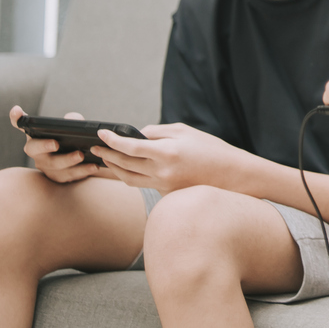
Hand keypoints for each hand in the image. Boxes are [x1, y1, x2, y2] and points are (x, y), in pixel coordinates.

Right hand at [10, 105, 98, 183]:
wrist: (87, 158)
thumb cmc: (74, 138)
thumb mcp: (74, 127)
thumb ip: (73, 120)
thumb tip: (72, 119)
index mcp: (37, 135)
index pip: (21, 125)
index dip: (16, 118)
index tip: (17, 111)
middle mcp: (37, 152)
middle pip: (33, 149)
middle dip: (43, 146)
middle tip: (56, 143)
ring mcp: (46, 166)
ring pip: (53, 166)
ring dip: (67, 160)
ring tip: (81, 155)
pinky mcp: (58, 177)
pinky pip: (68, 176)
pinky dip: (82, 171)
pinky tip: (93, 166)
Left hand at [93, 122, 245, 193]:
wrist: (233, 175)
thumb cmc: (211, 149)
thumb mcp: (185, 132)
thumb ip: (158, 132)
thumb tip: (136, 134)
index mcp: (167, 152)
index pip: (130, 146)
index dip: (112, 140)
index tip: (101, 133)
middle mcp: (163, 172)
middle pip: (124, 164)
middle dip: (107, 154)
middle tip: (96, 147)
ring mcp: (164, 186)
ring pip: (129, 178)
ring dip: (114, 168)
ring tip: (106, 159)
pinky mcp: (166, 195)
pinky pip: (144, 184)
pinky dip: (133, 176)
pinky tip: (128, 168)